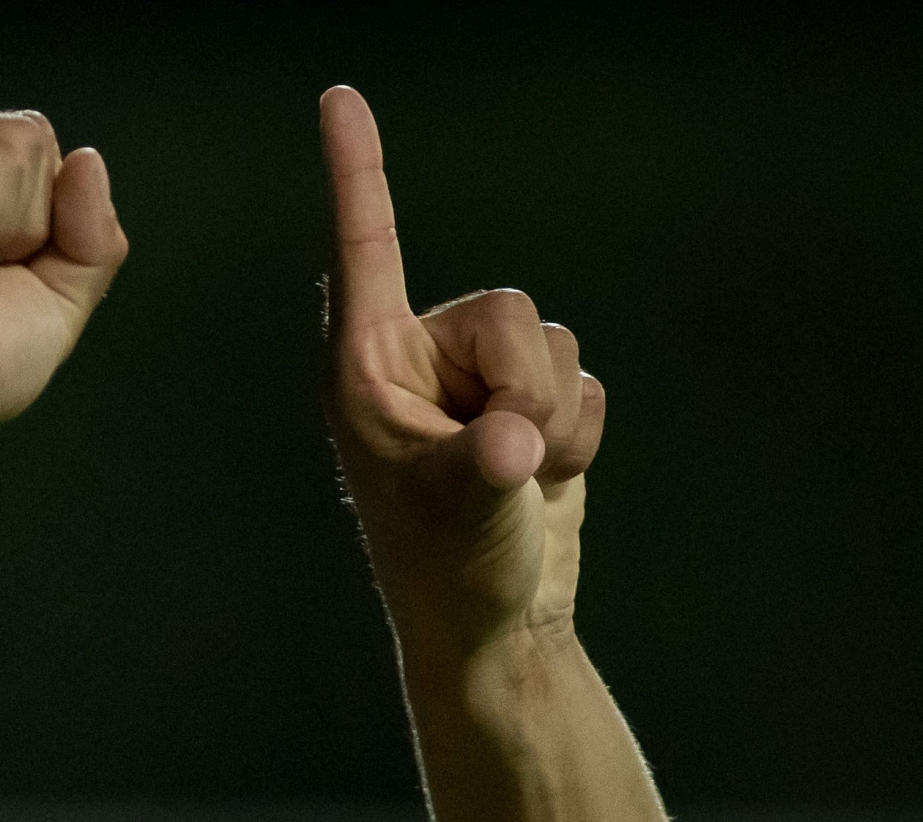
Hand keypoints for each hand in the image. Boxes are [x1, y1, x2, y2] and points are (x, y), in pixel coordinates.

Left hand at [320, 86, 606, 663]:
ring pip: (553, 342)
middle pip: (507, 308)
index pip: (366, 250)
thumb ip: (484, 464)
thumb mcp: (455, 511)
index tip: (337, 97)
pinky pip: (584, 380)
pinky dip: (579, 436)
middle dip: (523, 385)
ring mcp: (478, 379)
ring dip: (554, 417)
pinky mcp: (531, 400)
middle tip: (497, 460)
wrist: (497, 622)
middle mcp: (420, 359)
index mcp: (367, 367)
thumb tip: (514, 439)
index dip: (359, 172)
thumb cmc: (447, 568)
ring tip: (515, 479)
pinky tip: (545, 482)